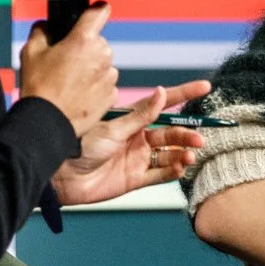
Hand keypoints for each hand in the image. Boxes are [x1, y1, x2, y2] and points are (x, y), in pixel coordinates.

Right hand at [17, 5, 118, 135]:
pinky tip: (78, 94)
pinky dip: (95, 86)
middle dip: (85, 48)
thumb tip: (46, 25)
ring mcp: (109, 75)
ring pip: (103, 63)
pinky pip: (105, 83)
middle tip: (66, 62)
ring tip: (70, 82)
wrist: (47, 121)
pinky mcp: (112, 94)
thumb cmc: (38, 86)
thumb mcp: (30, 52)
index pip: (99, 12)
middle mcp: (102, 54)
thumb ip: (41, 31)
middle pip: (97, 42)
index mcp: (83, 39)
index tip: (96, 10)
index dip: (97, 10)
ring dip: (92, 68)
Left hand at [51, 80, 213, 205]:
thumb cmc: (79, 144)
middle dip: (187, 134)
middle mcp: (137, 137)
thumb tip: (162, 93)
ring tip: (191, 154)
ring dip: (183, 153)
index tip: (204, 87)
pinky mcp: (134, 178)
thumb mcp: (113, 128)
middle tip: (199, 138)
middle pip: (170, 133)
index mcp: (131, 120)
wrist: (60, 174)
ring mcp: (137, 158)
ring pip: (169, 154)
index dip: (184, 94)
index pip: (163, 104)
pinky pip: (159, 174)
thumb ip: (141, 115)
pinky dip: (173, 170)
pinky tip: (182, 166)